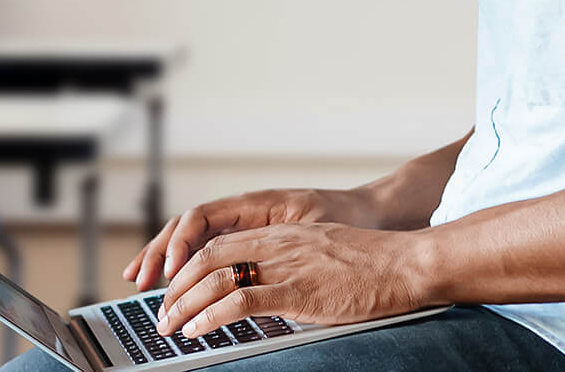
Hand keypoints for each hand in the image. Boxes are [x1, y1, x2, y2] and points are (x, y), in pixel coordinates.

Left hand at [153, 222, 428, 338]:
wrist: (404, 262)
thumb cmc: (371, 264)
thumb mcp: (321, 253)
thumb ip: (292, 262)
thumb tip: (268, 287)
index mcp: (282, 234)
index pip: (220, 241)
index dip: (189, 263)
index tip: (172, 287)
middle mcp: (278, 244)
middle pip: (209, 255)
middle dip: (177, 284)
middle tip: (160, 311)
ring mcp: (287, 266)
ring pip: (218, 276)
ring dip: (185, 303)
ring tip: (167, 326)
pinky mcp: (299, 292)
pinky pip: (243, 299)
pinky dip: (212, 315)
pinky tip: (197, 330)